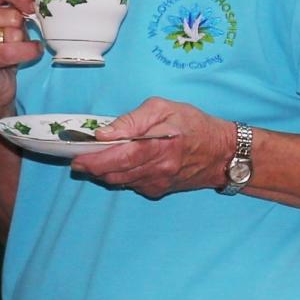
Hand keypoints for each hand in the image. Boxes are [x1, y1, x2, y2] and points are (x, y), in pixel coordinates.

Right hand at [0, 0, 42, 109]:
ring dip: (22, 41)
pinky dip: (29, 52)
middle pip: (11, 13)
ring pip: (14, 32)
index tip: (34, 4)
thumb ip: (16, 1)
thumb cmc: (2, 46)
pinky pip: (13, 50)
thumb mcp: (8, 17)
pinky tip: (30, 52)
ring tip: (12, 48)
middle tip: (14, 36)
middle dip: (22, 26)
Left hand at [68, 97, 233, 198]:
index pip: (119, 158)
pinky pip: (131, 185)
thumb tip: (105, 133)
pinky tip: (119, 164)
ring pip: (119, 182)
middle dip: (92, 167)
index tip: (76, 157)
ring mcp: (158, 182)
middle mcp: (158, 169)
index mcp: (158, 146)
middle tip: (78, 158)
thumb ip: (132, 120)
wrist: (223, 153)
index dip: (94, 160)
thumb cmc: (193, 124)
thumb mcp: (163, 108)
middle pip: (114, 173)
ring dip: (103, 172)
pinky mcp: (159, 190)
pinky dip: (120, 176)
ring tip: (94, 159)